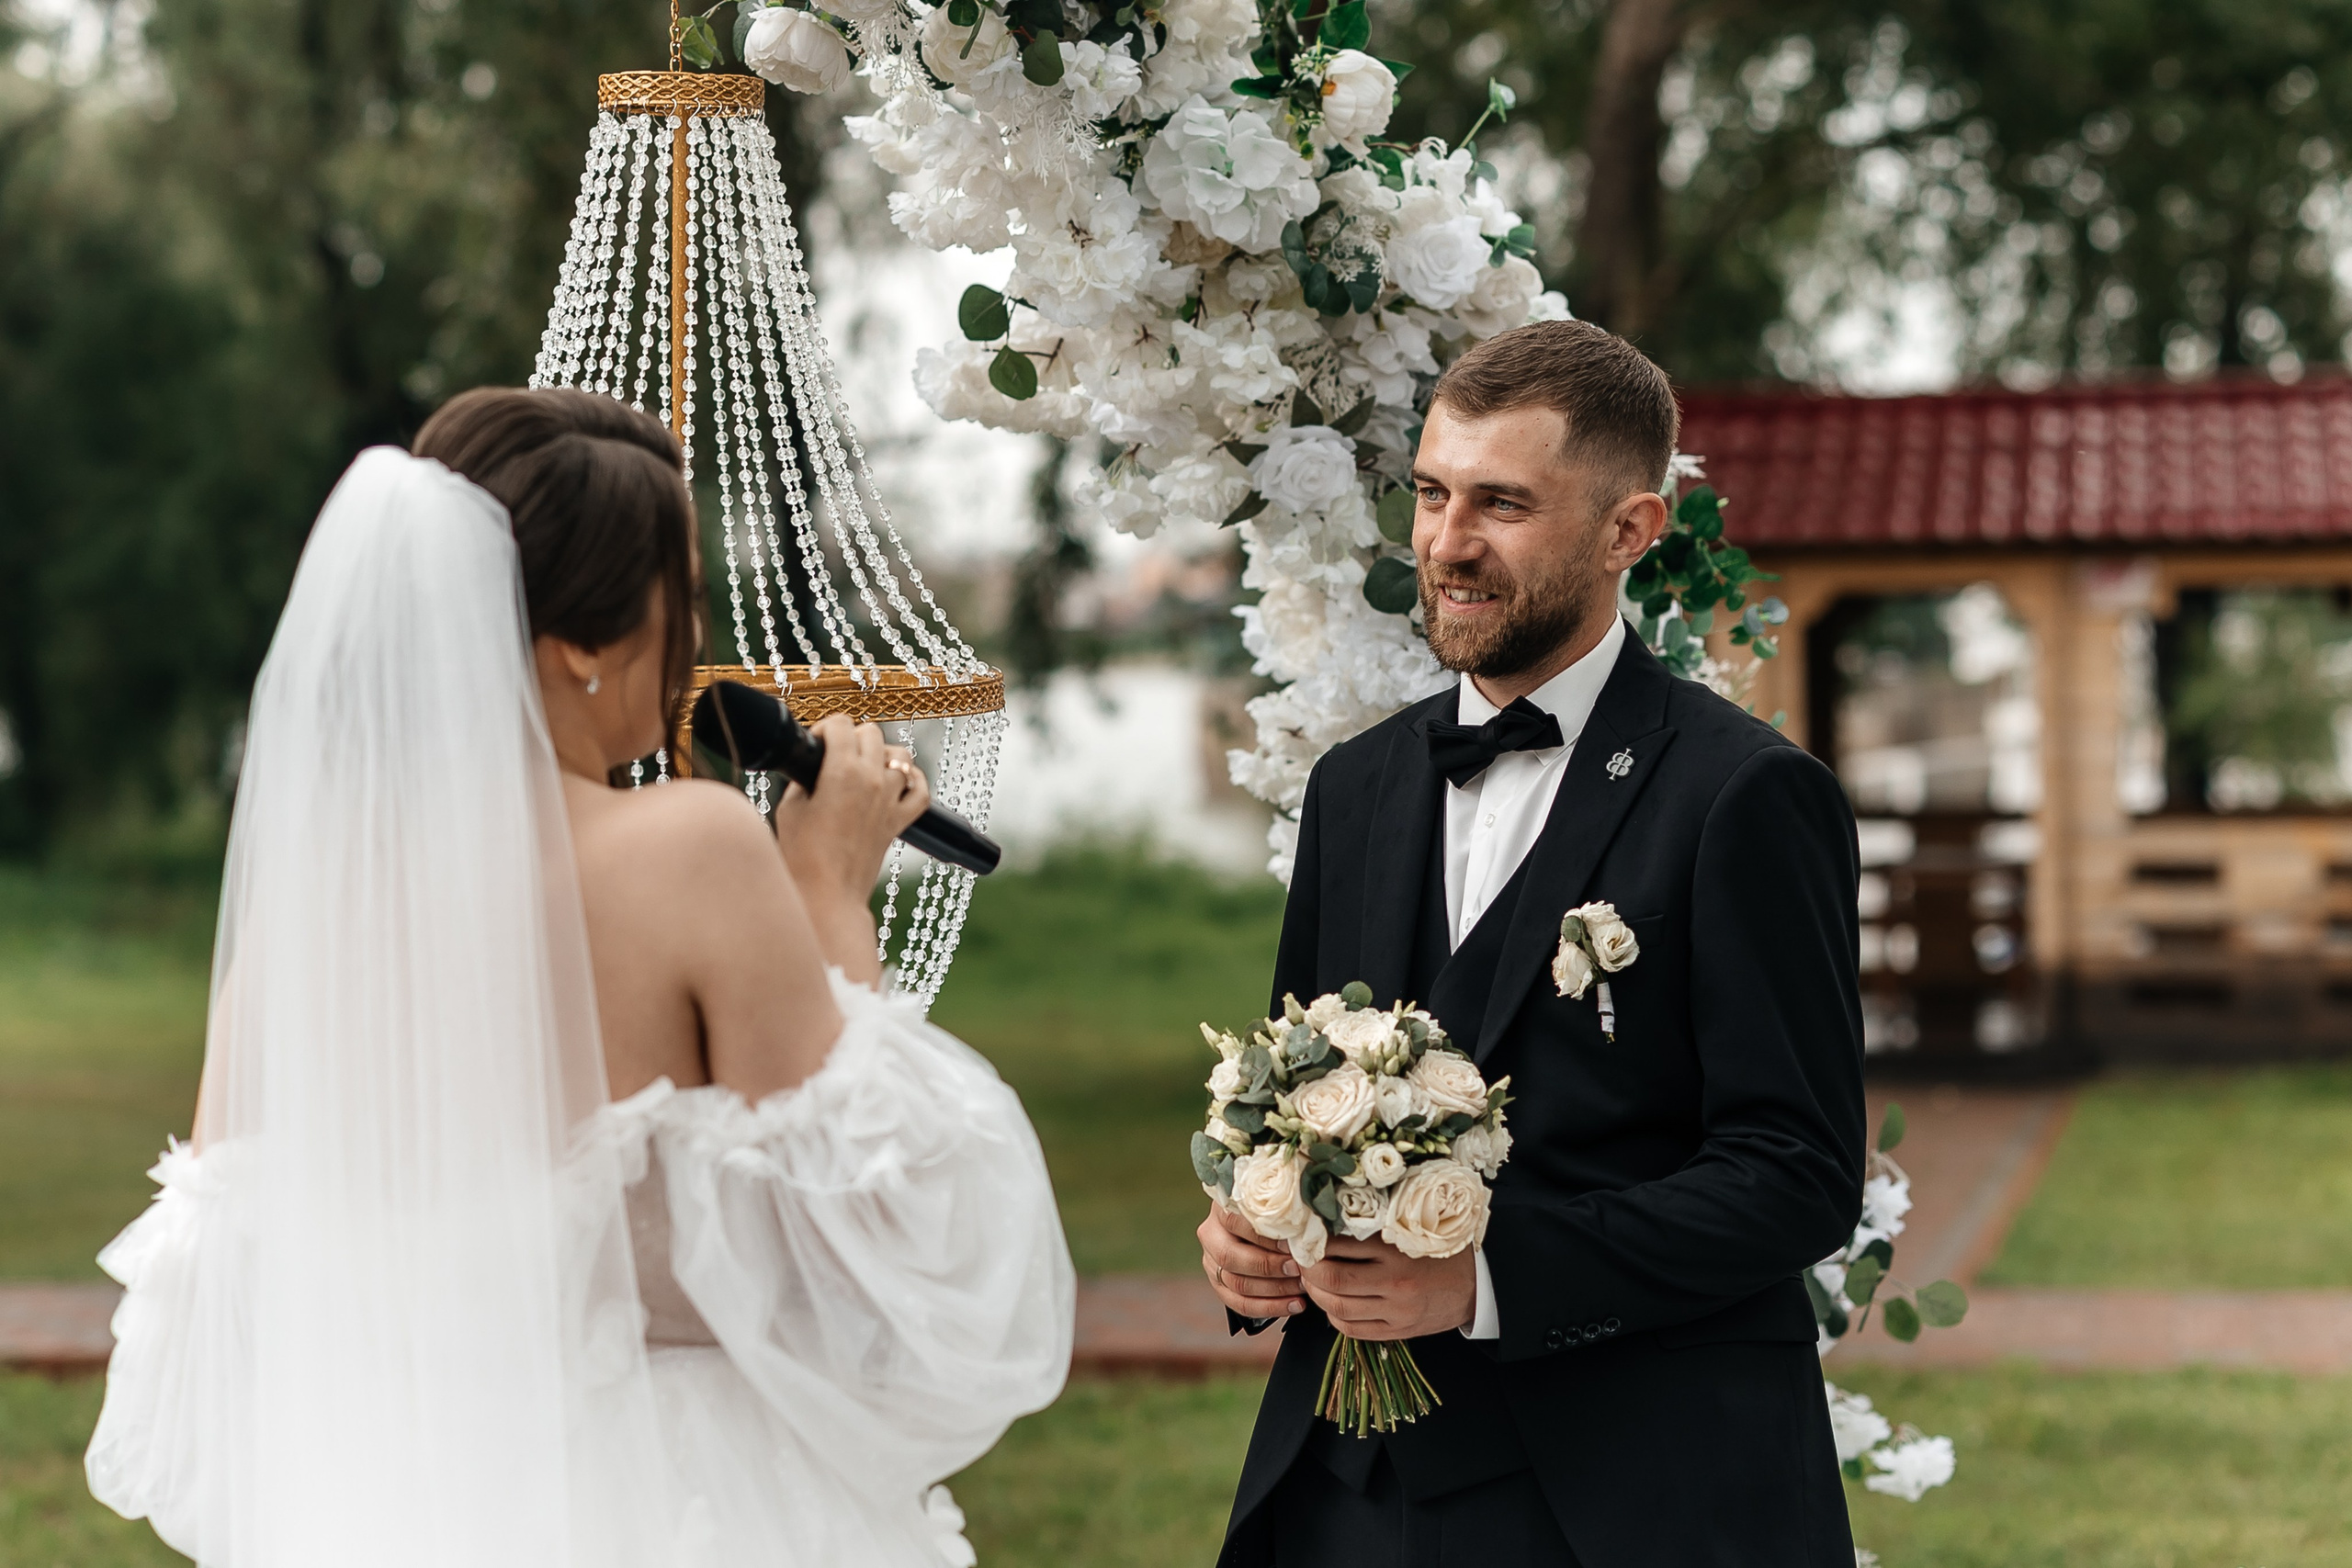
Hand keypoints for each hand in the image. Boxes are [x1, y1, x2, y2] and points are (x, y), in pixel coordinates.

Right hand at [773, 715, 929, 901]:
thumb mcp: (790, 808)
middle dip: (851, 737)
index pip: (841, 725)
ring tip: (863, 768)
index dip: (825, 729)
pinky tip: (898, 782)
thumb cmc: (802, 855)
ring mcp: (890, 800)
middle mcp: (872, 779)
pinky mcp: (900, 821)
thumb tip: (814, 769)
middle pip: (872, 733)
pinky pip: (921, 790)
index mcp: (842, 771)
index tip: (816, 743)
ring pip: (900, 755)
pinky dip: (913, 781)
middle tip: (835, 755)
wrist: (827, 894)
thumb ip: (804, 779)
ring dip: (881, 755)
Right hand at [1199, 1202, 1305, 1319]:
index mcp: (1220, 1209)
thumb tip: (1304, 1232)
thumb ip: (1281, 1216)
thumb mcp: (1273, 1206)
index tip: (1291, 1244)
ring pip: (1237, 1284)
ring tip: (1301, 1288)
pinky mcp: (1219, 1286)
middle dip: (1268, 1266)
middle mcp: (1211, 1236)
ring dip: (1274, 1290)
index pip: (1234, 1222)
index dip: (1263, 1236)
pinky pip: (1240, 1304)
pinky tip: (1293, 1304)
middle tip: (1297, 1269)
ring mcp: (1212, 1263)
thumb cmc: (1273, 1212)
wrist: (1259, 1224)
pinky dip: (1269, 1307)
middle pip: (1230, 1257)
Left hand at [1301, 1237, 1476, 1340]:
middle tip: (1301, 1260)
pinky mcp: (1398, 1330)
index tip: (1302, 1236)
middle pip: (1332, 1280)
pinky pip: (1352, 1329)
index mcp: (1397, 1249)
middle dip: (1308, 1271)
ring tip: (1312, 1281)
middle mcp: (1395, 1281)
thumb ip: (1374, 1227)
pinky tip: (1331, 1303)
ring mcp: (1396, 1310)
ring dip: (1316, 1294)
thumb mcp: (1410, 1228)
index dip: (1312, 1242)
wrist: (1477, 1285)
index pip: (1339, 1246)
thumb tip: (1326, 1221)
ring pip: (1337, 1307)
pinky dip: (1333, 1316)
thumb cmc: (1439, 1249)